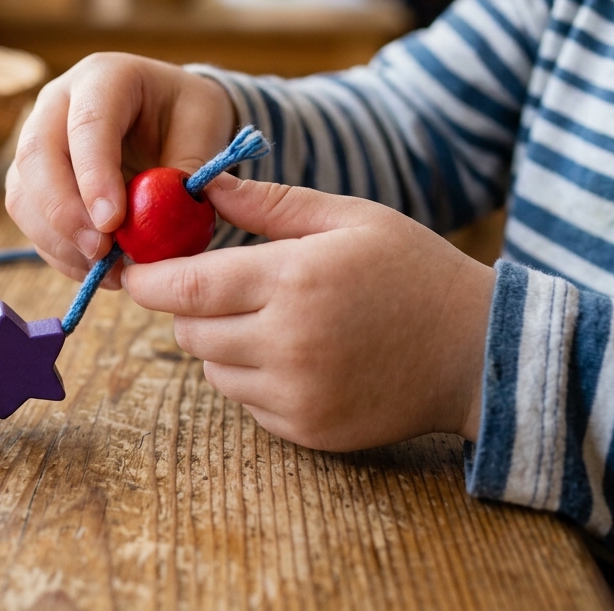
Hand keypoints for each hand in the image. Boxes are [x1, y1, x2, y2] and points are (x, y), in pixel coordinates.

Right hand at [6, 53, 235, 288]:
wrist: (166, 116)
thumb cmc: (185, 116)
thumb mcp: (202, 131)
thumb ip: (185, 171)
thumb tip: (163, 223)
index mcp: (105, 77)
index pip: (87, 123)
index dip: (93, 175)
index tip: (113, 223)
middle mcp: (58, 102)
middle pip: (37, 155)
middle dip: (64, 212)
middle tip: (101, 252)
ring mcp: (37, 139)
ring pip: (23, 192)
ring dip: (58, 239)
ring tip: (107, 270)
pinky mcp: (32, 179)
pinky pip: (29, 219)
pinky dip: (58, 251)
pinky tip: (96, 270)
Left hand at [121, 173, 493, 450]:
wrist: (479, 353)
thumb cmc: (413, 271)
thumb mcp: (351, 217)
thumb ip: (271, 204)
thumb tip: (203, 185)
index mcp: (296, 279)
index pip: (187, 287)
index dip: (149, 280)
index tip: (135, 271)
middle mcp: (289, 342)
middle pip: (190, 331)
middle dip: (189, 308)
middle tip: (218, 288)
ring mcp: (297, 393)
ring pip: (212, 370)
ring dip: (220, 345)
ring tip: (271, 319)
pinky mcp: (306, 429)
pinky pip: (245, 402)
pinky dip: (252, 378)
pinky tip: (298, 354)